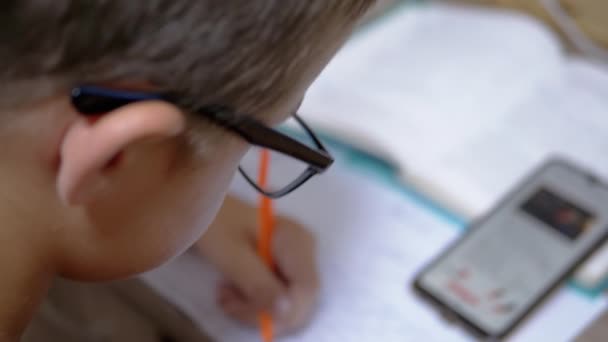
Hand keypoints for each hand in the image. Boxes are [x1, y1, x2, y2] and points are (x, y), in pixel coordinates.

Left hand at [195, 195, 319, 334]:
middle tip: (228, 303)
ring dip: (255, 309)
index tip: (249, 313)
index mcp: (295, 240)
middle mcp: (303, 249)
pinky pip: (278, 296)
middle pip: (299, 298)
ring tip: (225, 297)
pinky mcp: (284, 266)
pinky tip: (233, 293)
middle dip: (264, 311)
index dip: (285, 311)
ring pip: (288, 302)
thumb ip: (258, 283)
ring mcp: (296, 258)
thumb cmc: (215, 223)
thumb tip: (287, 312)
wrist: (205, 203)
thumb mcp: (231, 255)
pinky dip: (254, 302)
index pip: (307, 288)